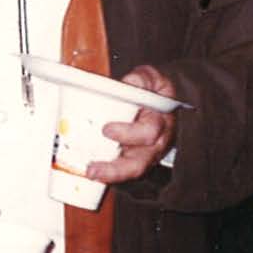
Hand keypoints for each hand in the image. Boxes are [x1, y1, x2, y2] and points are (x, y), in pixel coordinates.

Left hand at [85, 65, 176, 184]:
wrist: (160, 100)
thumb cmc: (153, 90)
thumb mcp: (151, 77)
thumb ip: (142, 78)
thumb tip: (130, 82)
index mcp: (161, 121)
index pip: (150, 132)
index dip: (129, 134)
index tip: (107, 130)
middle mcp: (155, 143)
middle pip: (141, 162)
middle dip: (117, 168)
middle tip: (94, 167)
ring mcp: (145, 154)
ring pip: (131, 171)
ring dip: (110, 175)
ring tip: (91, 173)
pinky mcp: (133, 159)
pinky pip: (122, 171)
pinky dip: (107, 174)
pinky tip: (91, 172)